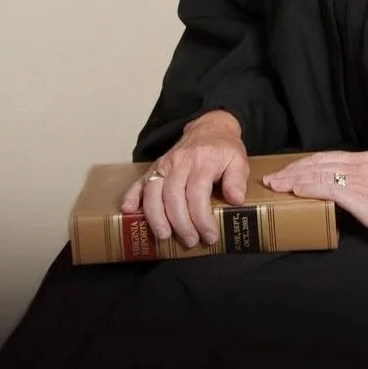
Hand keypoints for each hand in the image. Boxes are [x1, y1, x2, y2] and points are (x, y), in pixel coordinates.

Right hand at [121, 110, 248, 248]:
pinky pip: (139, 181)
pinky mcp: (155, 166)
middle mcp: (180, 162)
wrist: (209, 127)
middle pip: (173, 196)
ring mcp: (165, 164)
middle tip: (190, 240)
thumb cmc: (224, 149)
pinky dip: (131, 196)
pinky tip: (128, 211)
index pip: (198, 194)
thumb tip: (236, 201)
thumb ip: (237, 180)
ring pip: (154, 192)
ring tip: (164, 236)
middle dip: (180, 223)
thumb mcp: (238, 160)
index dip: (201, 218)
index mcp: (203, 161)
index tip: (209, 236)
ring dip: (156, 217)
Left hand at [262, 150, 367, 257]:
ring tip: (276, 185)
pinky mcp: (365, 197)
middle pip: (319, 162)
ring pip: (321, 172)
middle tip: (271, 179)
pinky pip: (331, 188)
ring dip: (294, 178)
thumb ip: (359, 186)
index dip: (301, 165)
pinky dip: (310, 186)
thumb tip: (333, 195)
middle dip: (292, 170)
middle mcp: (364, 164)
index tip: (283, 173)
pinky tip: (296, 190)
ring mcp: (365, 179)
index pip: (326, 158)